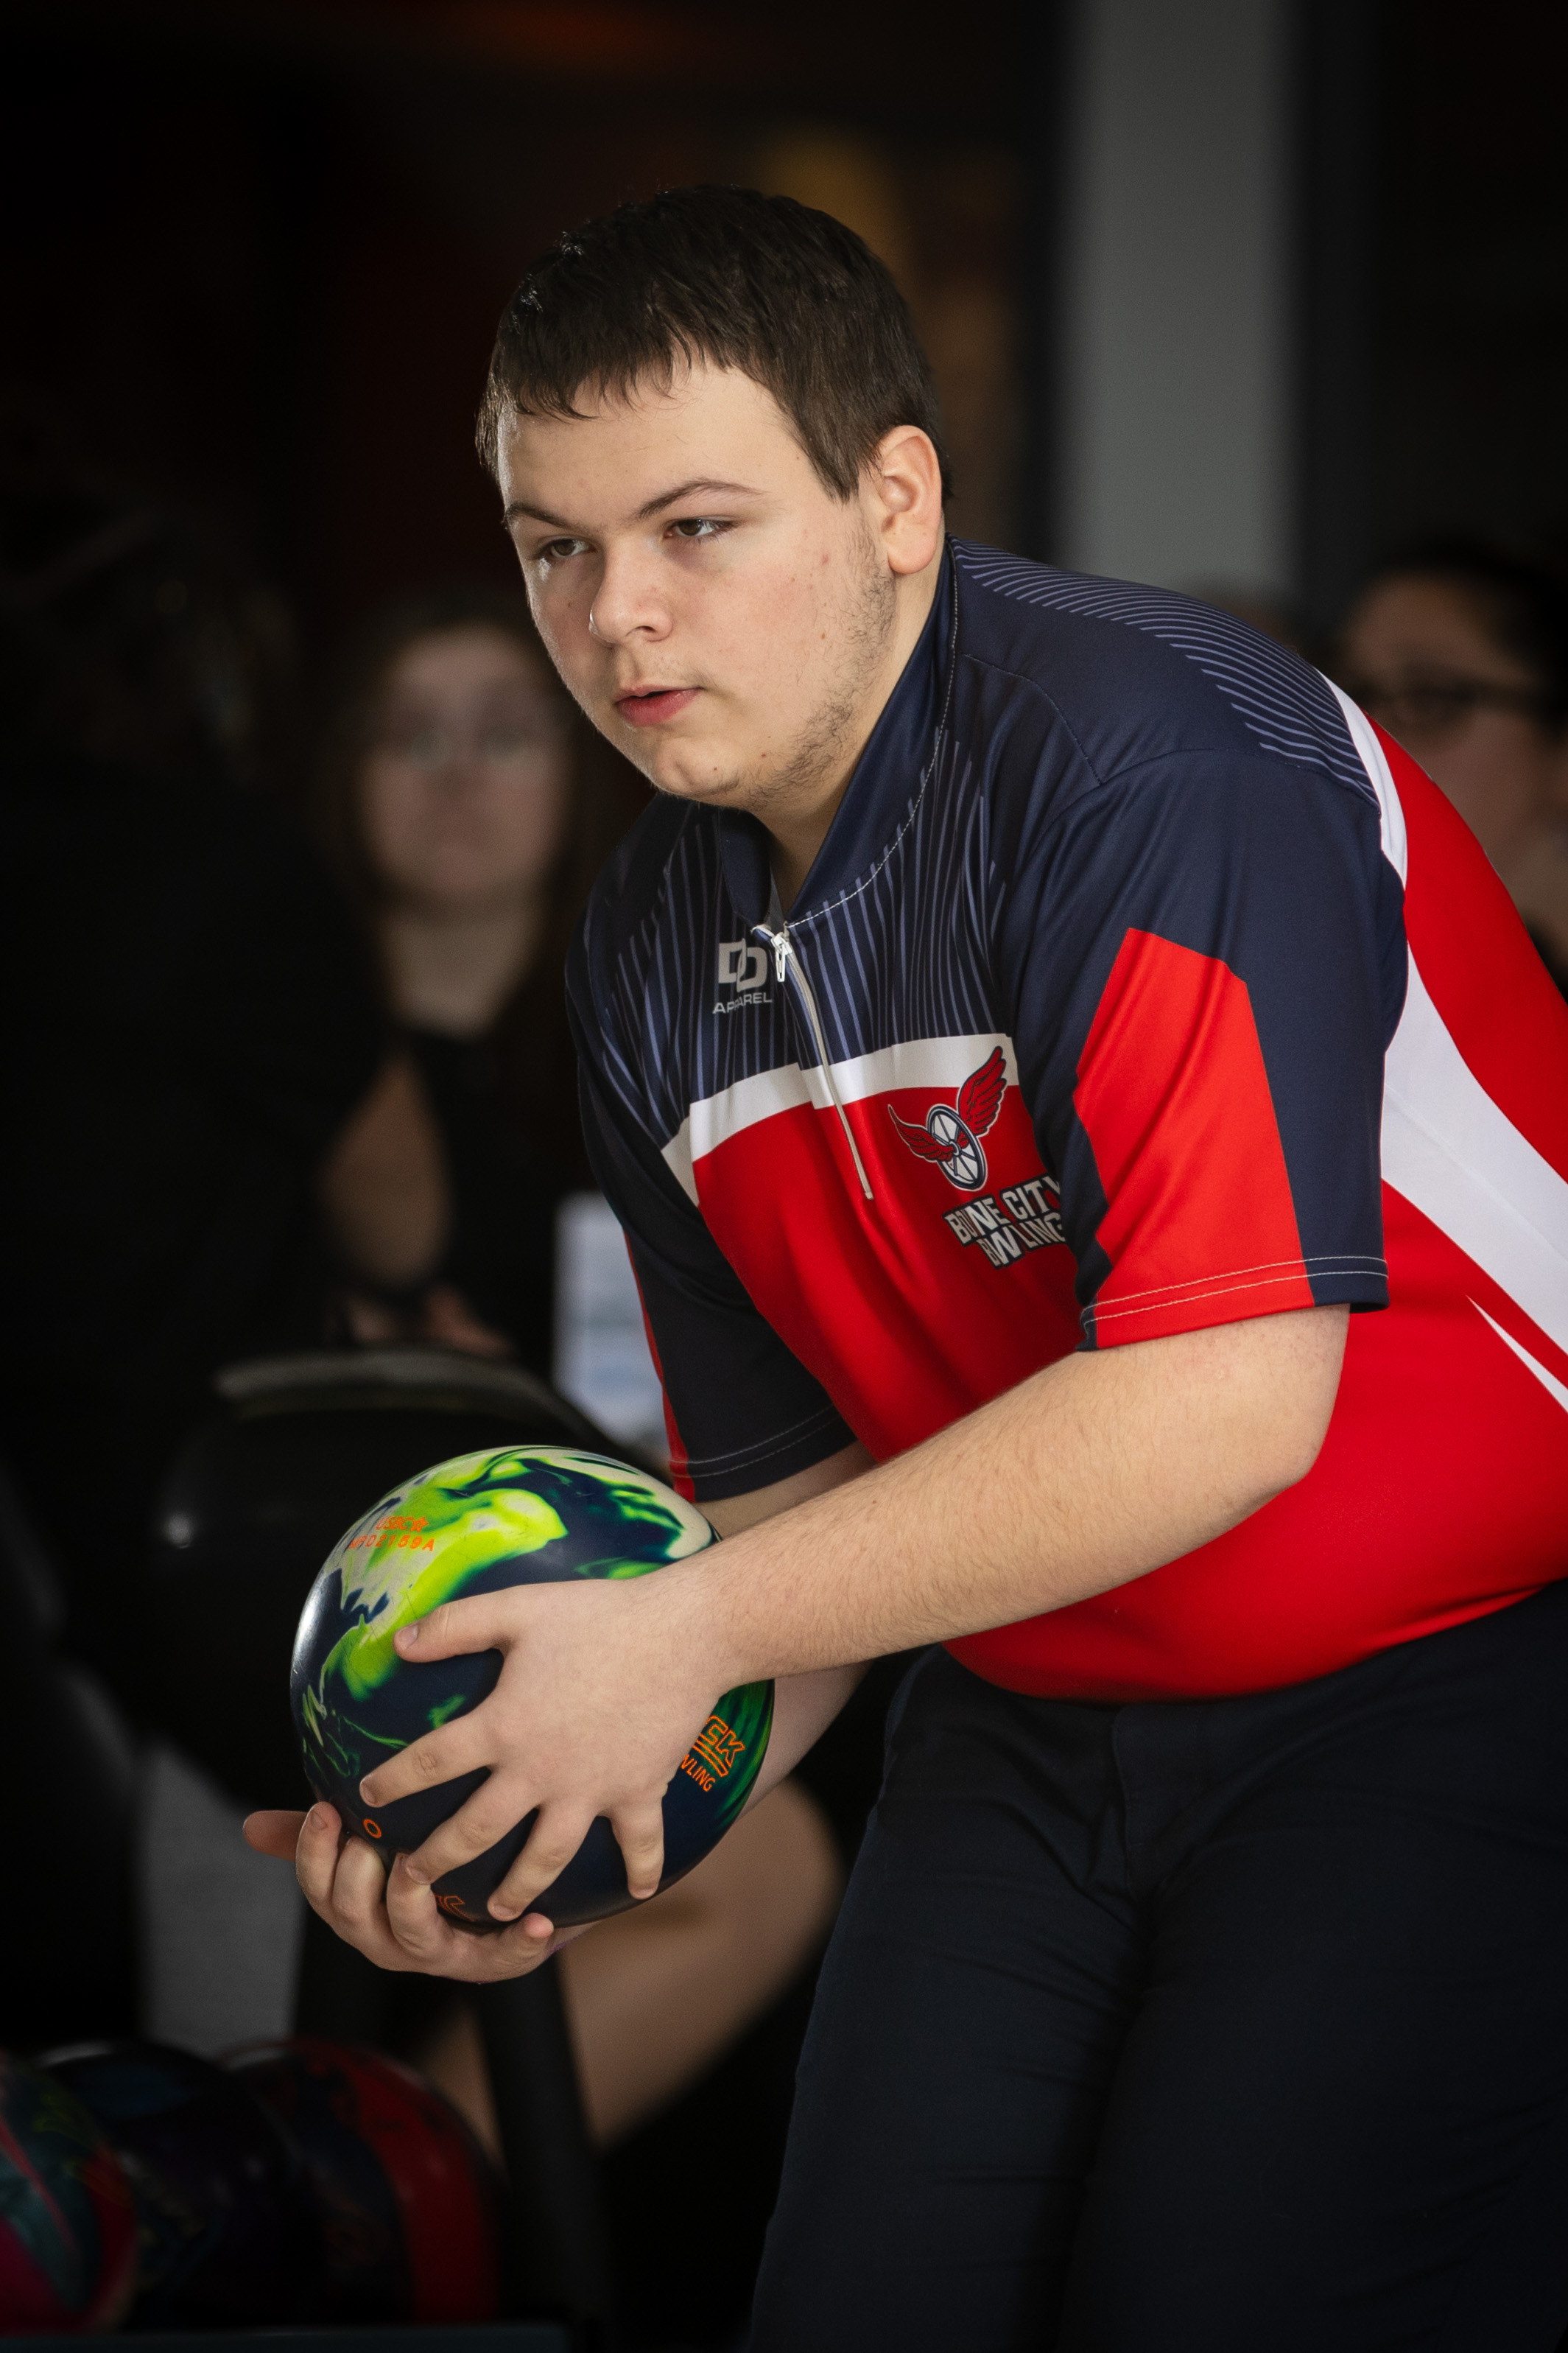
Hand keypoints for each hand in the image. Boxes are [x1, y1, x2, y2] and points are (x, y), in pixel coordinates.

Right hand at [242, 1805, 567, 1981]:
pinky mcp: (493, 1962)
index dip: (314, 1853)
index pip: (319, 1891)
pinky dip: (518, 1943)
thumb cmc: (426, 1866)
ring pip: (411, 1936)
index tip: (325, 1808)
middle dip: (354, 1876)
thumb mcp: (373, 1844)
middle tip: (366, 1836)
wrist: (506, 1896)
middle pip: (354, 1918)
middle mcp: (391, 1940)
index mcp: (358, 1912)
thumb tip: (250, 1826)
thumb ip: (320, 1836)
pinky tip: (535, 1919)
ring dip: (409, 1899)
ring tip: (415, 1865)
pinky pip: (504, 1958)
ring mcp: (440, 1954)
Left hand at [355, 1570, 721, 1925]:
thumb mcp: (517, 1608)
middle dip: (438, 1860)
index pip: (432, 1762)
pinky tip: (636, 1895)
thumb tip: (398, 1643)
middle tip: (413, 1881)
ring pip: (545, 1857)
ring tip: (501, 1910)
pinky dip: (641, 1871)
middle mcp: (539, 1771)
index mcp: (503, 1726)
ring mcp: (590, 1790)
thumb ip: (455, 1626)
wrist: (683, 1634)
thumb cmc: (597, 1615)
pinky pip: (638, 1843)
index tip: (368, 1798)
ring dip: (519, 1888)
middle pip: (477, 1830)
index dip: (394, 1782)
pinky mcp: (638, 1793)